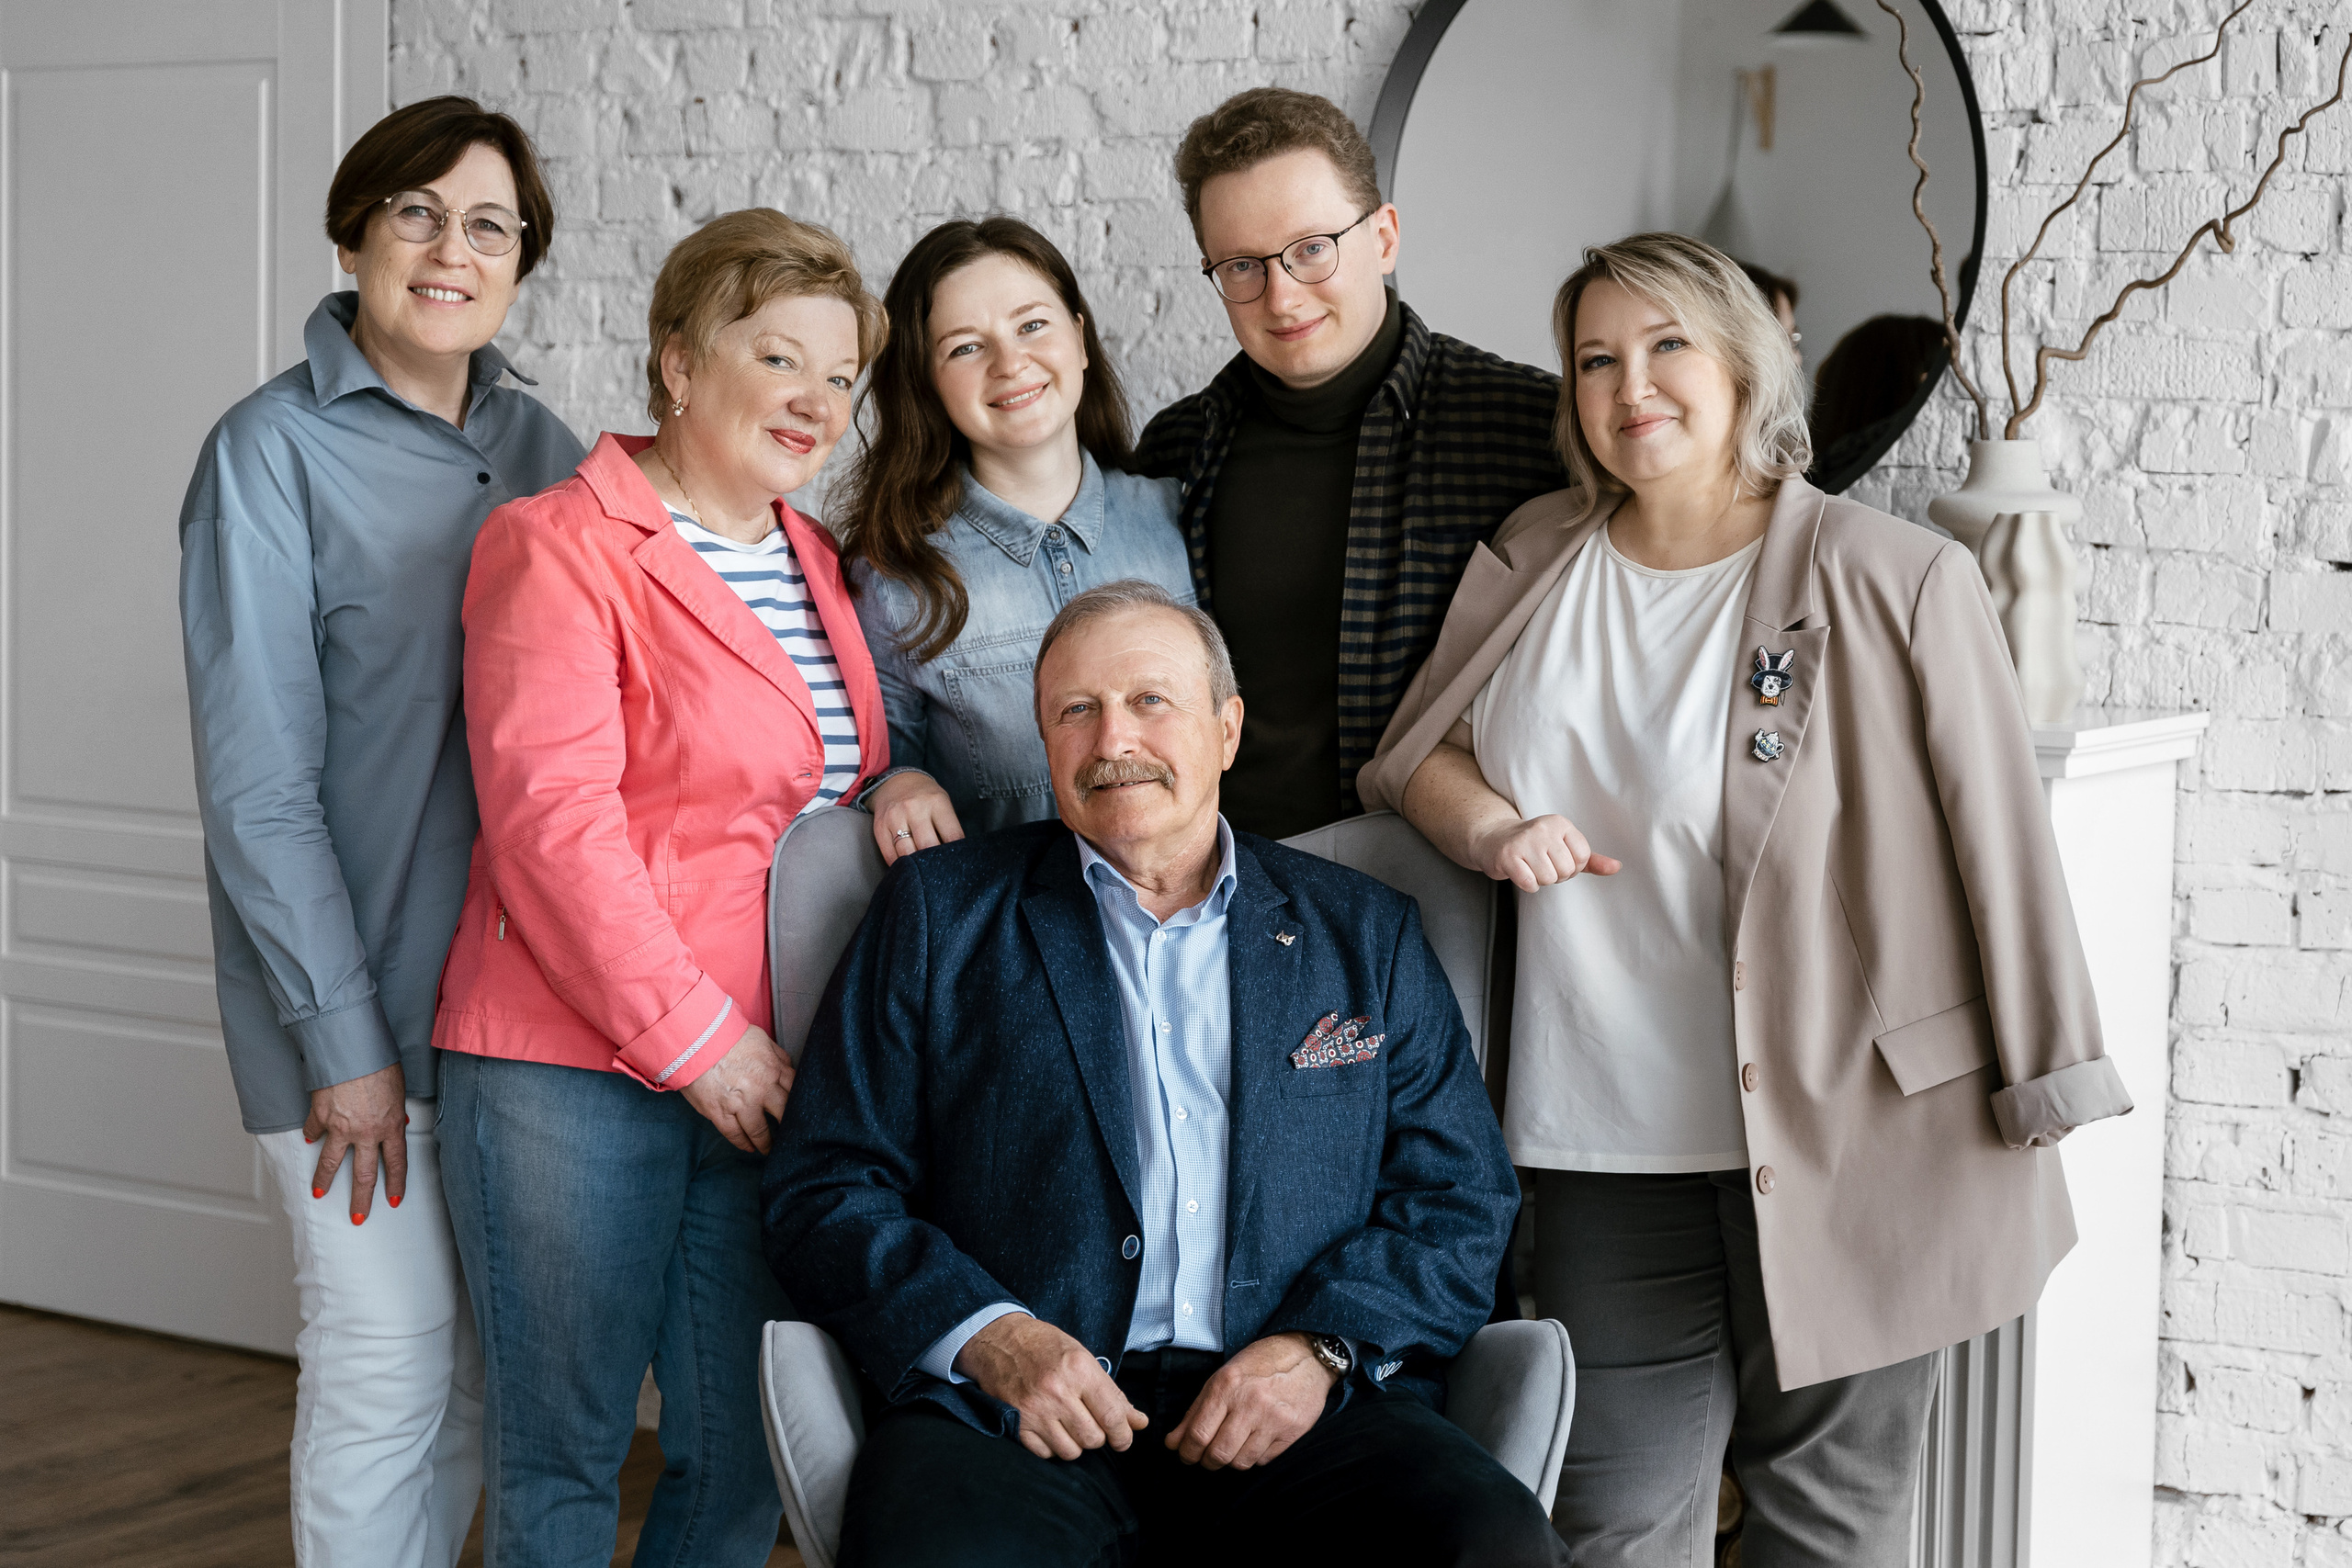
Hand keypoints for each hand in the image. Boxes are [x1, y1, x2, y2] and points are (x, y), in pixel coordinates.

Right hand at [303, 1061, 406, 1224]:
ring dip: (324, 1180)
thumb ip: (396, 1110)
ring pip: (331, 1163)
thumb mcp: (398, 1088)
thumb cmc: (379, 1062)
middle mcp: (366, 1132)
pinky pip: (314, 1130)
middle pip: (364, 1174)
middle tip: (358, 1218)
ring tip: (320, 1194)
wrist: (350, 1048)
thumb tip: (398, 1122)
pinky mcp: (319, 1116)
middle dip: (361, 1200)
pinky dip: (311, 1134)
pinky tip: (309, 1139)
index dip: (395, 1184)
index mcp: (390, 1126)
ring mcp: (340, 1127)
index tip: (393, 1200)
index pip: (396, 1164)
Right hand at [680, 1023, 793, 1154]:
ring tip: (770, 1149)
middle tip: (792, 1136)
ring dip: (766, 1142)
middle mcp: (761, 1090)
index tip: (801, 1112)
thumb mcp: (761, 1039)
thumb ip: (777, 1055)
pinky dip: (743, 1143)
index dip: (798, 1104)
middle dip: (789, 1126)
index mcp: (773, 1070)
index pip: (794, 1091)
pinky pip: (735, 1134)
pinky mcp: (720, 1113)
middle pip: (783, 1114)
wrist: (695, 1040)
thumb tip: (788, 1067)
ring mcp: (740, 1104)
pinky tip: (749, 1148)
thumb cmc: (727, 1035)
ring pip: (760, 1130)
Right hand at [867, 772, 964, 865]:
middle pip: (928, 846)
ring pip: (907, 853)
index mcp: (936, 802)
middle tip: (940, 873)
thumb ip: (949, 827)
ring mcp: (895, 817)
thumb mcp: (942, 803)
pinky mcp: (879, 827)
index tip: (957, 864)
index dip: (956, 855)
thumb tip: (956, 857)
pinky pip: (889, 854)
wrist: (895, 782)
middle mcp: (915, 808)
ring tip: (924, 873)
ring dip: (917, 868)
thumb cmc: (925, 798)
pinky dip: (899, 865)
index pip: (952, 835)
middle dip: (935, 864)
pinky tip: (907, 868)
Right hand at [955, 1313, 1147, 1460]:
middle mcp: (1057, 1392)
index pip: (1112, 1416)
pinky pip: (1045, 1454)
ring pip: (1071, 1451)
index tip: (1124, 1439)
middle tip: (1092, 1423)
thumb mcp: (1082, 1358)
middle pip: (1093, 1439)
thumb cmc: (1044, 1345)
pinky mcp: (1016, 1424)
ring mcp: (1034, 1410)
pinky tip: (1051, 1429)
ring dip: (1076, 1444)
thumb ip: (1112, 1392)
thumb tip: (1139, 1422)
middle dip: (1098, 1436)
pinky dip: (1052, 1447)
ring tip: (1070, 1424)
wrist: (998, 1340)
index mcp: (1078, 1369)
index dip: (1124, 1434)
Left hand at [1164, 1332, 1339, 1470]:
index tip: (1186, 1455)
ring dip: (1231, 1460)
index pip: (1198, 1433)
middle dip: (1207, 1461)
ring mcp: (1273, 1419)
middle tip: (1206, 1457)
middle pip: (1218, 1453)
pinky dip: (1253, 1456)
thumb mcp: (1223, 1377)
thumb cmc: (1260, 1365)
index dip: (1187, 1452)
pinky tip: (1254, 1441)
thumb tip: (1173, 1443)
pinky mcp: (1292, 1431)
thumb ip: (1195, 1411)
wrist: (1306, 1356)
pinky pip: (1263, 1460)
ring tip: (1231, 1447)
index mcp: (1227, 1385)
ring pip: (1240, 1462)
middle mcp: (1250, 1403)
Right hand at [1468, 813, 1620, 890]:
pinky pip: (1530, 884)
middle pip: (1566, 870)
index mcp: (1560, 823)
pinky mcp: (1508, 856)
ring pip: (1548, 879)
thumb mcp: (1563, 846)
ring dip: (1540, 880)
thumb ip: (1591, 859)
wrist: (1492, 839)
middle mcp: (1543, 828)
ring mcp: (1524, 841)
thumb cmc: (1533, 845)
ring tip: (1530, 866)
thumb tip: (1617, 867)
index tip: (1556, 859)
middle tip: (1540, 864)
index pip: (1583, 857)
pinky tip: (1520, 872)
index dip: (1572, 867)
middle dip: (1555, 875)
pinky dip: (1527, 885)